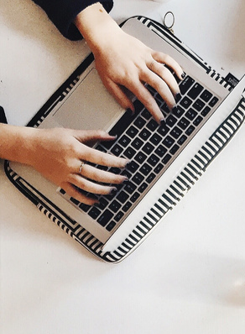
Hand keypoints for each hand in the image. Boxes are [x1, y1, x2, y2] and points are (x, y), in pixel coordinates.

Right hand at [0, 125, 127, 204]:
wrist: (30, 147)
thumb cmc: (50, 138)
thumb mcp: (72, 132)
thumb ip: (93, 135)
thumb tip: (111, 136)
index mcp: (75, 149)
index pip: (100, 158)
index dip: (115, 162)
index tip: (126, 163)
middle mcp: (71, 163)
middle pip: (96, 174)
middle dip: (112, 178)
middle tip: (123, 179)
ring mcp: (66, 174)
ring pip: (87, 186)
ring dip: (102, 190)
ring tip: (113, 190)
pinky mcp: (60, 182)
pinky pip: (74, 194)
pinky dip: (85, 199)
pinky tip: (95, 201)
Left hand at [75, 4, 183, 121]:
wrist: (105, 38)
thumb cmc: (105, 59)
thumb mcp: (108, 82)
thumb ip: (120, 97)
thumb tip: (130, 110)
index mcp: (129, 78)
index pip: (146, 98)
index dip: (155, 111)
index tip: (161, 119)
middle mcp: (139, 68)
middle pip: (159, 85)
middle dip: (168, 99)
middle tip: (172, 107)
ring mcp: (145, 59)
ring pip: (164, 72)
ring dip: (173, 84)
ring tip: (178, 94)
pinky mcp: (149, 51)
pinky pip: (165, 57)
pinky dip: (175, 65)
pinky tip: (180, 74)